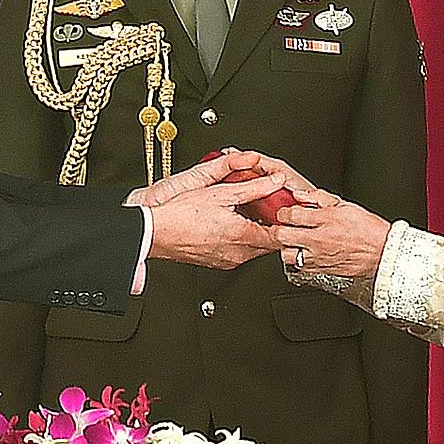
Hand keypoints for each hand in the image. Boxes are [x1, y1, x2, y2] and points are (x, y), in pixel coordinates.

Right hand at [144, 153, 279, 268]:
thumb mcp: (222, 193)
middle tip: (271, 208)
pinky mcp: (218, 261)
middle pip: (269, 243)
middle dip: (272, 226)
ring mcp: (227, 260)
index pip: (280, 236)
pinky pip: (239, 251)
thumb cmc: (181, 214)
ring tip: (250, 213)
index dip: (287, 222)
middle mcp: (238, 253)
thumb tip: (275, 181)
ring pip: (254, 248)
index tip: (288, 211)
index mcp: (243, 236)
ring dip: (256, 232)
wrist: (156, 232)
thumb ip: (255, 187)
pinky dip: (242, 238)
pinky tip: (232, 224)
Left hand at [274, 188, 392, 279]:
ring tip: (293, 240)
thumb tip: (300, 195)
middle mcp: (319, 240)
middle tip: (284, 225)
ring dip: (287, 246)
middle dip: (279, 228)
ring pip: (286, 254)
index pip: (291, 214)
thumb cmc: (368, 229)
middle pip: (282, 234)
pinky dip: (297, 259)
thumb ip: (319, 198)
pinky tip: (304, 252)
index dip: (284, 210)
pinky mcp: (320, 270)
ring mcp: (318, 257)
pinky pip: (298, 266)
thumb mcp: (345, 205)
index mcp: (326, 220)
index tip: (286, 211)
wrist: (382, 253)